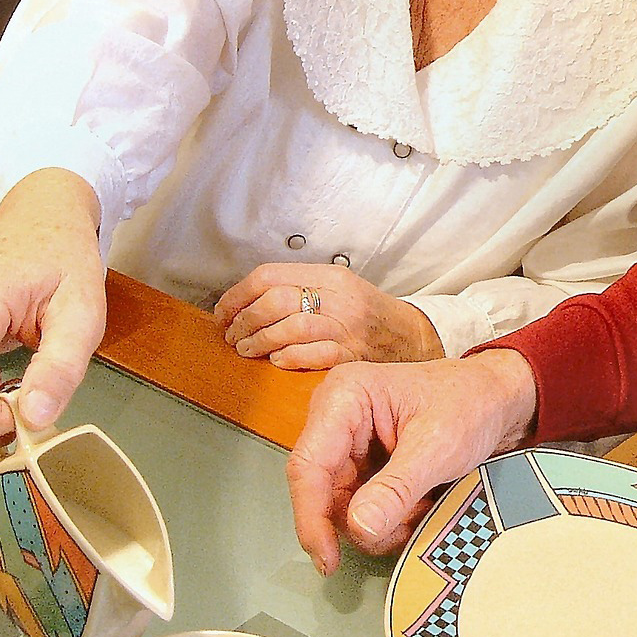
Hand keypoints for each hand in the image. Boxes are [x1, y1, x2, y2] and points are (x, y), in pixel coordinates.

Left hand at [215, 263, 440, 367]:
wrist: (412, 337)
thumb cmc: (370, 316)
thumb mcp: (340, 288)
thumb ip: (301, 288)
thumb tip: (248, 299)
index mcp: (331, 277)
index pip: (270, 276)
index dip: (238, 295)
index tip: (224, 312)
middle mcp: (339, 298)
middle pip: (275, 301)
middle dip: (244, 321)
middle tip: (233, 335)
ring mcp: (347, 327)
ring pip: (289, 327)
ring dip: (259, 341)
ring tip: (247, 350)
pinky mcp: (353, 355)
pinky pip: (312, 355)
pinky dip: (288, 358)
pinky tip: (278, 360)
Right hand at [286, 351, 536, 573]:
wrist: (499, 400)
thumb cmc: (471, 404)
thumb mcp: (438, 446)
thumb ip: (397, 488)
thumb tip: (359, 528)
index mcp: (344, 397)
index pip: (308, 466)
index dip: (311, 517)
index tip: (328, 558)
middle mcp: (337, 420)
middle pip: (324, 494)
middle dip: (366, 520)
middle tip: (413, 518)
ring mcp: (349, 445)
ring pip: (344, 509)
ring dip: (384, 522)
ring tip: (424, 504)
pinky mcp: (364, 466)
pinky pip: (363, 510)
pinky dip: (391, 520)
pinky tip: (420, 506)